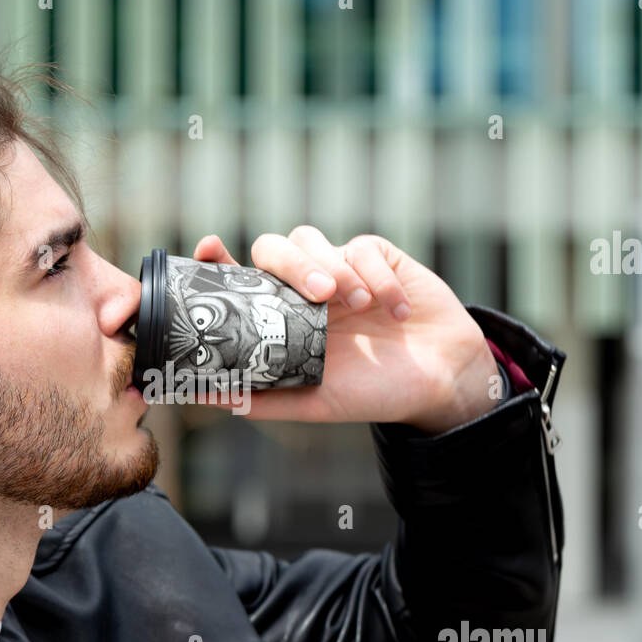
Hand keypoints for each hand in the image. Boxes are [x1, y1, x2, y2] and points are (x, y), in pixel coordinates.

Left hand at [189, 227, 498, 433]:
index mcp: (282, 318)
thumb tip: (202, 395)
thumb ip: (261, 398)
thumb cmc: (371, 393)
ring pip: (311, 239)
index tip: (209, 248)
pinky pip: (364, 248)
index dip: (220, 260)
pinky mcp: (378, 258)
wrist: (439, 382)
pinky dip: (379, 279)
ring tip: (361, 306)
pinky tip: (398, 311)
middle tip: (320, 294)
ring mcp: (340, 269)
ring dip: (335, 269)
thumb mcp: (313, 402)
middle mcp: (304, 289)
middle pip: (273, 248)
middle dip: (290, 264)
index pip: (241, 279)